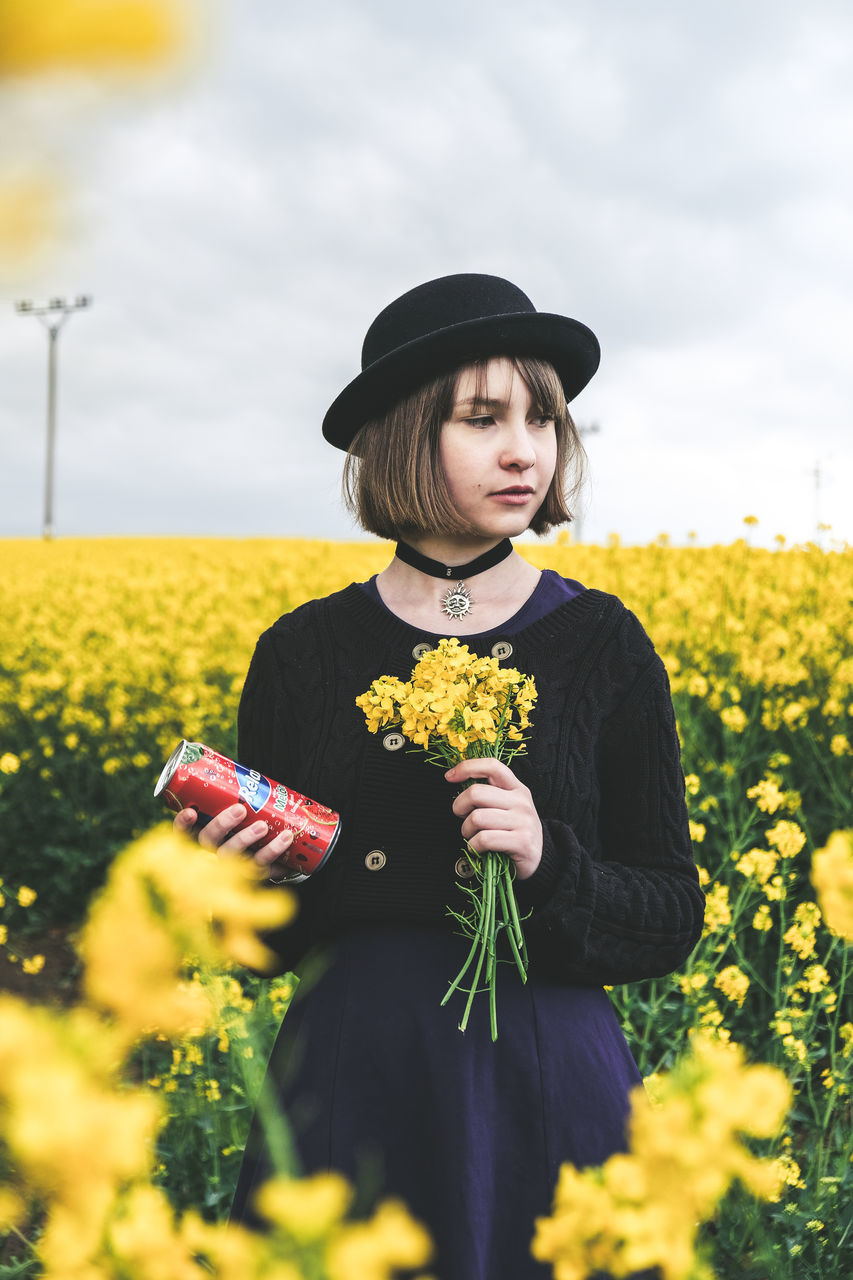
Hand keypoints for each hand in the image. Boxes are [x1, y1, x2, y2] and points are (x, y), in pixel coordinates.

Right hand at [172, 803, 294, 879]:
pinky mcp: (248, 880)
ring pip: (237, 859)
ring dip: (253, 842)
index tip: (191, 811)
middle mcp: (209, 856)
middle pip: (210, 842)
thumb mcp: (224, 819)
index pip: (182, 833)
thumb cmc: (233, 834)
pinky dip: (276, 862)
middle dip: (224, 824)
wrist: (244, 872)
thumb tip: (248, 775)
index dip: (183, 823)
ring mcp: (228, 870)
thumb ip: (230, 802)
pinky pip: (261, 871)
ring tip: (268, 828)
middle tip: (240, 809)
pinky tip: (288, 856)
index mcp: (198, 840)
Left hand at [445, 758, 541, 880]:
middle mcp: (521, 802)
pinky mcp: (521, 842)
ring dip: (466, 830)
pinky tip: (478, 848)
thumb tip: (456, 780)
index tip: (449, 777)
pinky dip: (473, 846)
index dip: (467, 767)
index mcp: (516, 788)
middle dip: (459, 807)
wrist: (537, 859)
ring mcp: (523, 821)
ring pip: (477, 818)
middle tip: (462, 817)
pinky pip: (484, 839)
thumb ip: (488, 794)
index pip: (492, 766)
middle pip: (476, 793)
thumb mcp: (506, 807)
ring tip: (472, 836)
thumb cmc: (513, 831)